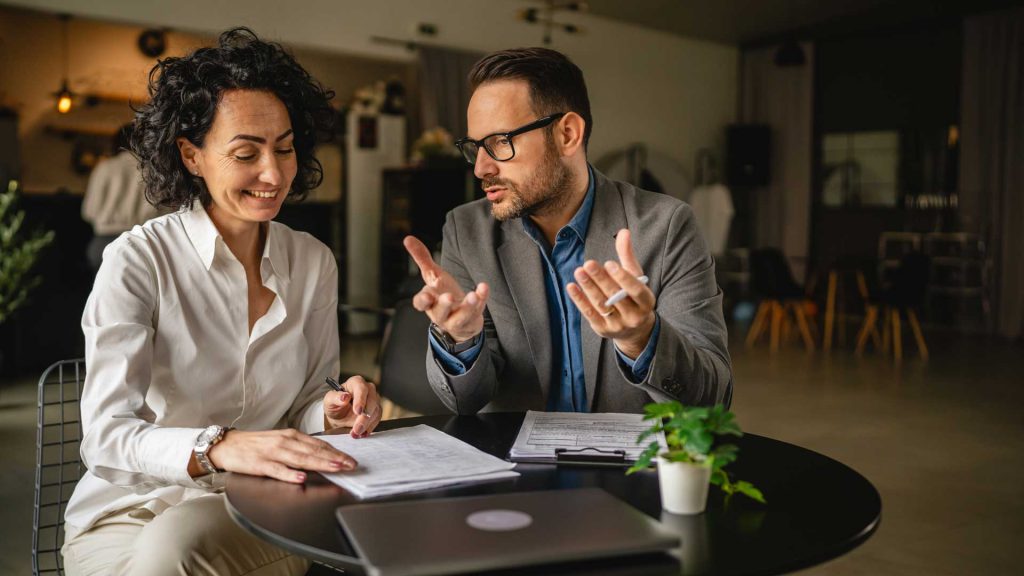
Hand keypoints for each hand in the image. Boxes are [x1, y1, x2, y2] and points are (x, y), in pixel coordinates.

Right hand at [205, 428, 356, 483]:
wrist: (227, 445)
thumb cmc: (256, 445)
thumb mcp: (281, 442)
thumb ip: (299, 448)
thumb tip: (322, 455)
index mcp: (291, 436)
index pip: (318, 445)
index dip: (336, 452)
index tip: (351, 459)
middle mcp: (284, 442)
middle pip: (314, 451)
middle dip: (335, 458)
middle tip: (351, 465)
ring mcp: (272, 453)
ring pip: (300, 459)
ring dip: (320, 463)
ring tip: (336, 468)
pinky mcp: (259, 464)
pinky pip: (277, 470)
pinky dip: (289, 474)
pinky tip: (301, 478)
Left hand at [323, 375, 381, 437]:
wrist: (339, 415)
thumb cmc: (334, 404)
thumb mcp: (329, 401)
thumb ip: (335, 397)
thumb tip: (344, 397)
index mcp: (356, 382)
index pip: (361, 389)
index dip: (361, 400)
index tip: (358, 412)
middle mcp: (368, 389)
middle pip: (371, 401)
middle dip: (364, 417)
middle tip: (357, 428)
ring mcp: (374, 400)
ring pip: (375, 411)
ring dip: (366, 424)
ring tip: (355, 433)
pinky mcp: (376, 411)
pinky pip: (376, 419)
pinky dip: (369, 428)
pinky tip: (362, 433)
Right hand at [403, 235, 488, 341]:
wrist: (461, 318)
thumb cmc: (443, 293)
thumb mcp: (432, 275)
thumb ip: (422, 259)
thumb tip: (407, 238)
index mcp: (429, 303)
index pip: (421, 304)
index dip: (423, 301)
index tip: (427, 295)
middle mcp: (441, 313)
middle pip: (440, 312)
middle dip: (444, 305)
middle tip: (448, 297)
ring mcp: (457, 319)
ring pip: (460, 316)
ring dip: (466, 307)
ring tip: (472, 296)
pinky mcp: (472, 319)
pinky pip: (478, 310)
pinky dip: (481, 299)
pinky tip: (483, 287)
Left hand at [567, 229, 655, 358]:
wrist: (634, 330)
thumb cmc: (633, 295)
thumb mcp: (635, 276)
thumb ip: (627, 255)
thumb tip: (623, 231)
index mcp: (647, 302)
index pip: (635, 290)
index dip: (622, 277)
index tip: (609, 263)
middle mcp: (634, 316)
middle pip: (616, 296)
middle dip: (601, 280)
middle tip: (588, 263)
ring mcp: (618, 325)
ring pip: (601, 305)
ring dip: (588, 288)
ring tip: (579, 271)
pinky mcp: (603, 329)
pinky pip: (589, 314)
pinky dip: (579, 300)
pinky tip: (571, 286)